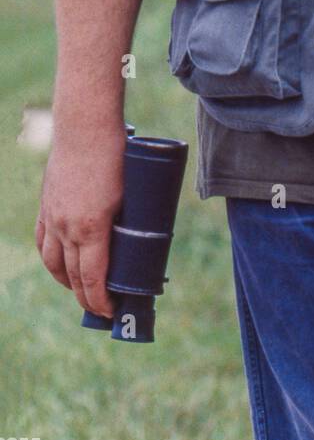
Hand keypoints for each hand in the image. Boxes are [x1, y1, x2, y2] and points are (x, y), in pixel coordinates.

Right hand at [35, 121, 124, 317]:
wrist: (85, 128)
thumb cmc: (116, 156)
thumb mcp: (131, 193)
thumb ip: (131, 219)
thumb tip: (144, 242)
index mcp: (91, 228)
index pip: (92, 278)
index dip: (101, 300)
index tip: (110, 311)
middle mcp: (66, 227)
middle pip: (72, 276)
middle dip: (86, 296)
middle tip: (100, 307)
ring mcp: (52, 217)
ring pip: (54, 262)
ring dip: (66, 282)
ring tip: (80, 290)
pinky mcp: (46, 206)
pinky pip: (43, 242)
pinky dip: (51, 259)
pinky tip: (59, 265)